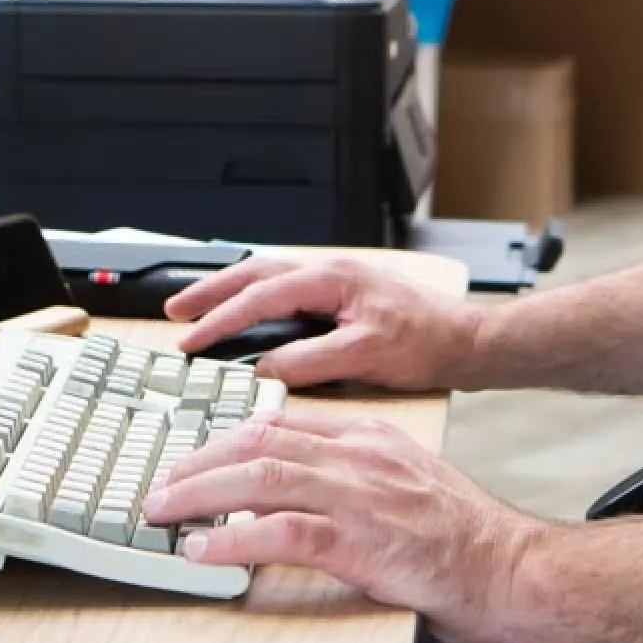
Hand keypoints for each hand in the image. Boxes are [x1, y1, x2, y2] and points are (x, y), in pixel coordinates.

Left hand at [143, 405, 541, 642]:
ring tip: (162, 512)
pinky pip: (280, 535)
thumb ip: (357, 474)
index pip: (282, 425)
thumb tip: (300, 491)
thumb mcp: (407, 481)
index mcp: (369, 436)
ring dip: (199, 494)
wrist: (510, 565)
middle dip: (199, 463)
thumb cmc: (462, 536)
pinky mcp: (360, 543)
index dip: (228, 441)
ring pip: (260, 479)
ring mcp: (359, 495)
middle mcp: (359, 455)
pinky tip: (201, 550)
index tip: (194, 458)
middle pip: (259, 444)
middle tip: (161, 486)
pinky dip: (232, 541)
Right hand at [167, 255, 482, 390]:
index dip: (222, 318)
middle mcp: (330, 271)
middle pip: (257, 272)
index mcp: (332, 278)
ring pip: (269, 278)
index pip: (262, 294)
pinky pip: (286, 290)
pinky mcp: (342, 297)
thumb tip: (263, 371)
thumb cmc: (426, 343)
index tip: (191, 338)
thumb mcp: (365, 356)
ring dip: (232, 292)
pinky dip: (257, 300)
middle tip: (176, 311)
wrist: (467, 341)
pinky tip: (246, 316)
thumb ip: (310, 360)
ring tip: (196, 309)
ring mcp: (336, 281)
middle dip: (212, 290)